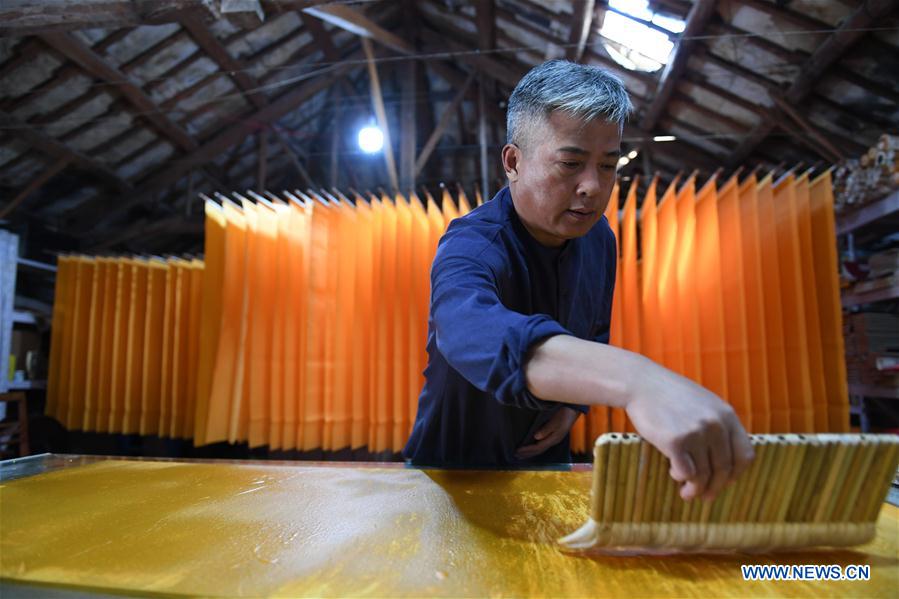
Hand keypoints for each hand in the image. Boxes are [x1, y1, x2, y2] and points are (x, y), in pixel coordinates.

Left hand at [515, 407, 579, 459]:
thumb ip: (546, 429)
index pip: (538, 447)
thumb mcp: (555, 421)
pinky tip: (531, 447)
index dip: (527, 450)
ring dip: (530, 452)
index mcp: (553, 438)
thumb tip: (536, 437)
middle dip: (527, 453)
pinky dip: (535, 448)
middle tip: (516, 455)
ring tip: (521, 454)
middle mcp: (553, 441)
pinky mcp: (554, 436)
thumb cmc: (564, 414)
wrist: (573, 410)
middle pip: (538, 450)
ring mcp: (554, 439)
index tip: (517, 450)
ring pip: (540, 449)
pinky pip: (542, 445)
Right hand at [625, 363, 753, 501]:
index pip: (745, 455)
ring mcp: (697, 433)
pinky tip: (673, 473)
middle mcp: (716, 425)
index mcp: (727, 415)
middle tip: (705, 497)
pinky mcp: (676, 442)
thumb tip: (726, 463)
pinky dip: (680, 477)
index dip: (736, 473)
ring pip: (704, 474)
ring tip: (686, 492)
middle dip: (714, 487)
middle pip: (724, 469)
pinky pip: (685, 472)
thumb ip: (719, 426)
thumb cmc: (670, 395)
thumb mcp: (704, 403)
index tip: (726, 481)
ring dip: (695, 488)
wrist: (641, 383)